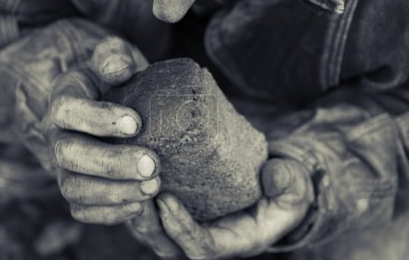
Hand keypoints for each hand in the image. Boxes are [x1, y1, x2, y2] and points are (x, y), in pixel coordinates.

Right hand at [42, 36, 160, 224]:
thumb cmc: (118, 80)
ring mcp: (64, 166)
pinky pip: (82, 210)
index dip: (98, 118)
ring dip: (114, 192)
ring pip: (74, 188)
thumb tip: (118, 69)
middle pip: (69, 155)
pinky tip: (140, 207)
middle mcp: (57, 136)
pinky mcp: (78, 188)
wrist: (118, 103)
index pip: (67, 110)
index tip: (137, 123)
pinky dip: (108, 214)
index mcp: (64, 100)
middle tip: (153, 164)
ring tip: (153, 188)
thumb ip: (113, 56)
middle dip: (112, 163)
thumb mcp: (115, 58)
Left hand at [130, 158, 313, 258]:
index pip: (202, 249)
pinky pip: (153, 214)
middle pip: (168, 246)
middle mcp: (208, 239)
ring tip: (128, 183)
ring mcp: (191, 227)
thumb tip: (274, 173)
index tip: (167, 200)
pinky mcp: (182, 211)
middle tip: (139, 192)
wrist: (272, 188)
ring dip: (138, 212)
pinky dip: (138, 200)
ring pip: (154, 233)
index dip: (182, 230)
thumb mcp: (293, 188)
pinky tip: (130, 175)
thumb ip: (287, 183)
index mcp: (233, 241)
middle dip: (150, 224)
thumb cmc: (283, 192)